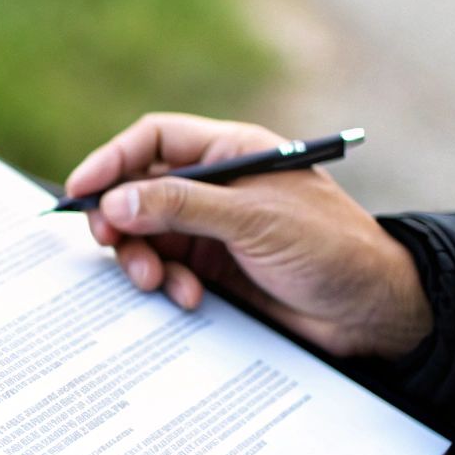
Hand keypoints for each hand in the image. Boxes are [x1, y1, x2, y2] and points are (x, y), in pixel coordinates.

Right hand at [66, 113, 431, 359]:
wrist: (372, 314)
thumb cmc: (331, 249)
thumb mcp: (254, 220)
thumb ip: (182, 207)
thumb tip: (115, 200)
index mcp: (231, 153)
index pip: (155, 140)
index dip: (113, 160)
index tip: (82, 190)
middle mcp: (216, 188)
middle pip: (140, 190)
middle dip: (120, 218)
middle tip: (110, 242)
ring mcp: (212, 231)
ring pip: (147, 235)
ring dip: (142, 258)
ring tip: (155, 280)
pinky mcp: (214, 271)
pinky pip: (167, 271)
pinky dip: (168, 285)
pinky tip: (190, 298)